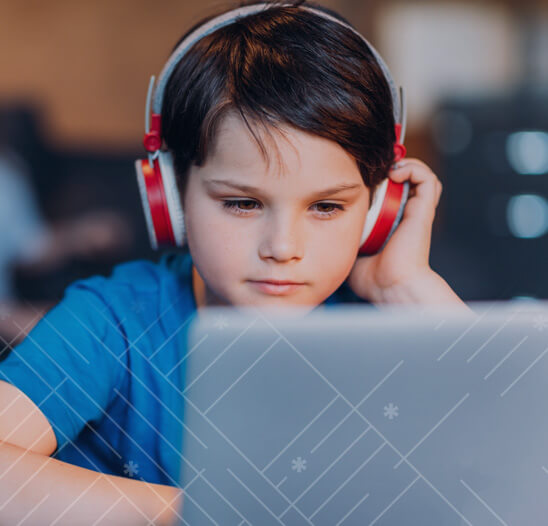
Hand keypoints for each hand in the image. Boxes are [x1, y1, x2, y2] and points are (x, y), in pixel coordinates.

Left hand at [346, 158, 442, 303]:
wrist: (391, 288)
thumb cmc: (373, 279)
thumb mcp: (349, 253)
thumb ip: (340, 240)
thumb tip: (321, 231)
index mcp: (391, 223)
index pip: (392, 193)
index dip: (379, 179)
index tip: (359, 175)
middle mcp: (406, 215)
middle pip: (407, 180)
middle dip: (391, 167)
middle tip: (371, 167)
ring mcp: (416, 212)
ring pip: (421, 175)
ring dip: (406, 165)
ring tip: (388, 168)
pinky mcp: (423, 212)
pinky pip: (427, 180)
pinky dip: (414, 169)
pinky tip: (395, 174)